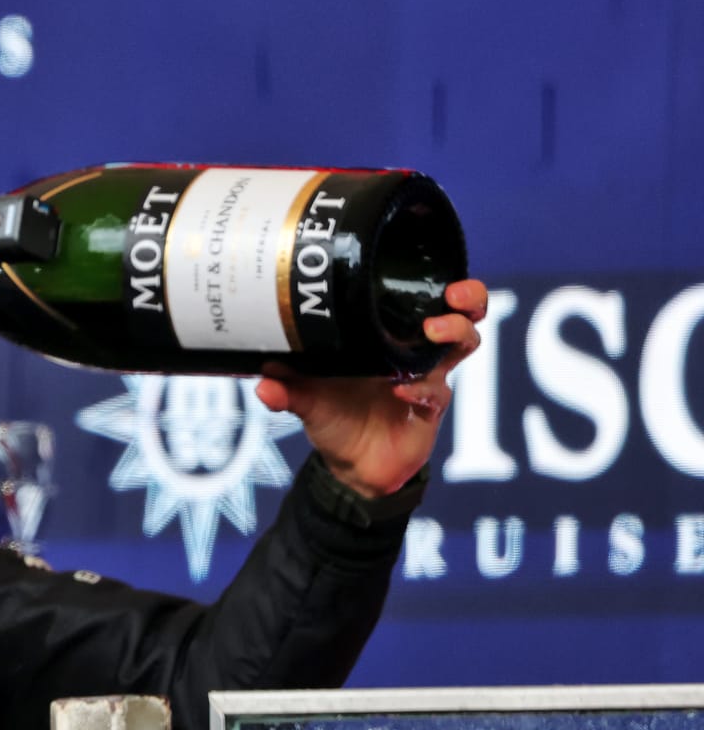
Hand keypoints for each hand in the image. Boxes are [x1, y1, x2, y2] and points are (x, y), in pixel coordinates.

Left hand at [256, 279, 489, 498]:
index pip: (419, 298)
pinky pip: (437, 392)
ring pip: (463, 345)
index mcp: (386, 337)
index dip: (431, 279)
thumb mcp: (305, 398)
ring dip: (455, 332)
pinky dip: (422, 388)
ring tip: (434, 329)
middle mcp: (413, 352)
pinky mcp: (430, 409)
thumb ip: (286, 388)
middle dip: (466, 298)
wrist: (352, 464)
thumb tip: (263, 377)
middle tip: (453, 295)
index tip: (417, 266)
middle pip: (459, 313)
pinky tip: (401, 389)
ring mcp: (427, 378)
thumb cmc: (334, 417)